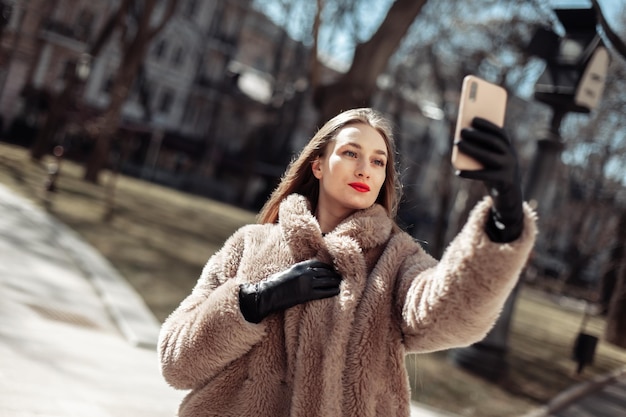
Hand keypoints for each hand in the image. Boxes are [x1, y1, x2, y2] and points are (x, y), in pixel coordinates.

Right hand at [239, 260, 341, 322]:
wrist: (269, 294)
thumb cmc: (276, 284)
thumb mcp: (289, 272)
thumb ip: (301, 270)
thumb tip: (311, 272)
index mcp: (301, 265)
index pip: (320, 263)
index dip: (329, 266)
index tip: (334, 269)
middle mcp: (306, 272)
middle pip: (326, 271)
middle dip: (335, 274)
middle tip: (342, 276)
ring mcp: (308, 283)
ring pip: (328, 281)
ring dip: (336, 281)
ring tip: (341, 283)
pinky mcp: (308, 294)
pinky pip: (325, 292)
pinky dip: (333, 291)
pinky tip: (338, 291)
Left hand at [455, 117, 523, 241]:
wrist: (509, 196)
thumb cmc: (494, 173)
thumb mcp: (491, 160)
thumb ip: (482, 150)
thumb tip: (462, 139)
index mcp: (509, 149)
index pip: (500, 133)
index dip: (487, 125)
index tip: (473, 119)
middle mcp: (511, 157)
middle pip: (494, 142)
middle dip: (477, 135)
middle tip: (462, 131)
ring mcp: (509, 169)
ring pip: (489, 157)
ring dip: (472, 149)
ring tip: (458, 144)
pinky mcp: (504, 182)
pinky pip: (485, 176)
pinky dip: (471, 173)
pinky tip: (458, 172)